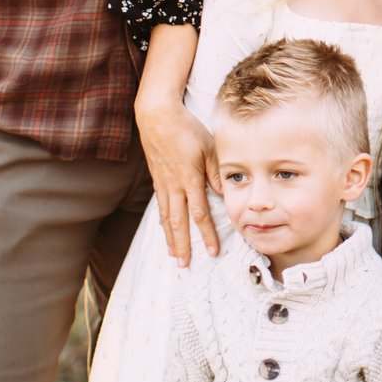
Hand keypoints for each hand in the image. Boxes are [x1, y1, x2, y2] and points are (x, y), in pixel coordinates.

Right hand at [137, 93, 220, 264]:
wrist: (157, 116)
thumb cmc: (186, 128)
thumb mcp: (208, 147)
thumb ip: (216, 171)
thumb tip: (224, 194)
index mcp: (189, 179)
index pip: (199, 214)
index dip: (207, 234)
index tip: (213, 251)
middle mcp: (174, 186)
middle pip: (178, 222)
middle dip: (183, 245)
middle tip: (185, 265)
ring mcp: (163, 184)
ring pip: (166, 217)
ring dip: (170, 238)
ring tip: (173, 255)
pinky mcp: (157, 179)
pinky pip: (160, 206)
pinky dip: (162, 222)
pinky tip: (164, 229)